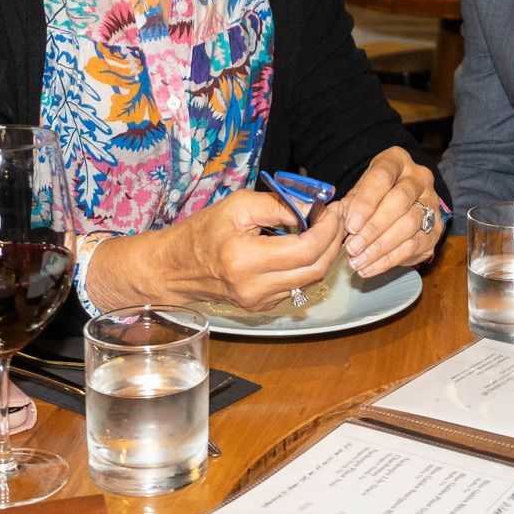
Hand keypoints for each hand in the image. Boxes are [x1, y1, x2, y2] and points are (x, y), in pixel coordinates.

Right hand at [87, 189, 342, 313]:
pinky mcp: (262, 307)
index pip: (305, 249)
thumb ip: (278, 205)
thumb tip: (313, 206)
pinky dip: (309, 266)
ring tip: (326, 228)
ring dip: (325, 254)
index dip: (327, 229)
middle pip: (315, 269)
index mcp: (246, 259)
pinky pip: (297, 287)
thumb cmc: (204, 231)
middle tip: (337, 218)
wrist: (176, 268)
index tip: (334, 209)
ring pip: (310, 280)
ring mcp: (259, 302)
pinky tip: (308, 246)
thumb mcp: (238, 205)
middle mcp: (255, 287)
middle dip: (333, 241)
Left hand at [335, 147, 445, 277]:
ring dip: (380, 246)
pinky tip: (369, 267)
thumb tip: (339, 222)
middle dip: (373, 227)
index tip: (350, 225)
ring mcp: (431, 203)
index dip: (366, 202)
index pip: (382, 176)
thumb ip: (351, 203)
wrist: (404, 203)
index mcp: (397, 161)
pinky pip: (412, 246)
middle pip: (399, 201)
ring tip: (358, 260)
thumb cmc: (376, 194)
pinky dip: (388, 260)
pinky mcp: (435, 229)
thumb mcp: (360, 190)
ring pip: (408, 224)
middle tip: (352, 246)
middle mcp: (419, 179)